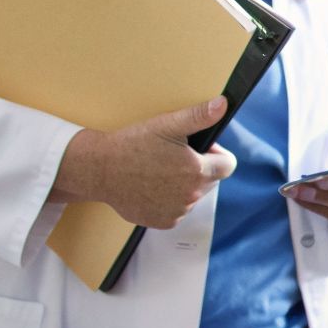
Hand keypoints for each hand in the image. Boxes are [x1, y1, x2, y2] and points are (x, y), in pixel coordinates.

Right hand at [49, 97, 236, 228]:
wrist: (99, 170)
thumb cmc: (132, 145)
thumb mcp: (167, 125)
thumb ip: (199, 116)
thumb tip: (223, 105)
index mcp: (198, 172)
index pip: (228, 165)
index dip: (215, 154)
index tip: (196, 148)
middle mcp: (191, 196)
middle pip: (211, 180)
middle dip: (198, 168)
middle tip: (172, 156)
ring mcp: (178, 212)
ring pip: (193, 196)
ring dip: (183, 185)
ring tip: (158, 171)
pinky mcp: (164, 222)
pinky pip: (177, 210)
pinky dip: (169, 200)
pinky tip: (151, 186)